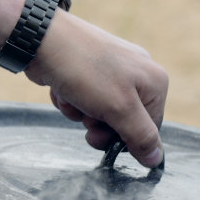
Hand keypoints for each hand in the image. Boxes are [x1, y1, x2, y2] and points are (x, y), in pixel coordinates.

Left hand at [23, 13, 168, 167]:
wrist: (42, 40)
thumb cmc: (85, 71)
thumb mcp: (119, 109)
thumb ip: (141, 136)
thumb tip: (157, 160)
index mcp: (155, 82)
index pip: (150, 130)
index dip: (126, 140)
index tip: (104, 138)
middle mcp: (138, 75)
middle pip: (124, 124)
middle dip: (99, 126)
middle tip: (86, 118)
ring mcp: (112, 71)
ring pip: (100, 114)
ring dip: (81, 113)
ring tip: (72, 96)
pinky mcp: (89, 71)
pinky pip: (85, 100)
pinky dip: (71, 101)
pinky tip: (62, 89)